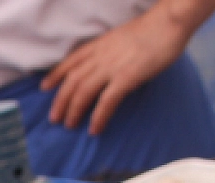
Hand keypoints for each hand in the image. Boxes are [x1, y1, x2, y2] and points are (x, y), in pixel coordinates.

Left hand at [42, 6, 194, 135]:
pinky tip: (94, 129)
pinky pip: (107, 101)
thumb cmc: (151, 30)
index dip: (55, 75)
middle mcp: (101, 56)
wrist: (169, 22)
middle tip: (54, 118)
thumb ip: (109, 51)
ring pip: (83, 91)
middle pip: (72, 80)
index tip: (44, 88)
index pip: (70, 61)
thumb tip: (104, 65)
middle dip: (60, 100)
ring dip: (74, 111)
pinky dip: (98, 116)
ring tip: (69, 125)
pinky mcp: (127, 77)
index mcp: (99, 45)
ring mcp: (112, 66)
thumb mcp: (120, 37)